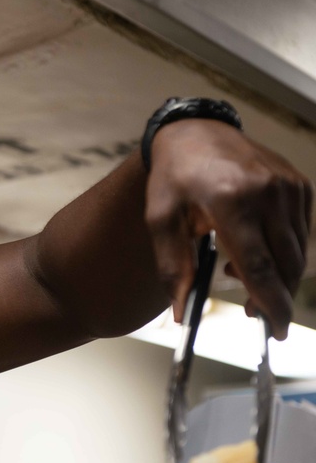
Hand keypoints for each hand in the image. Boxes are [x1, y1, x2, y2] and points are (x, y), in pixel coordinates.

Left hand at [145, 118, 312, 339]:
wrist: (195, 132)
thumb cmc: (173, 178)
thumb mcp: (160, 220)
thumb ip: (172, 267)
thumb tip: (183, 313)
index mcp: (229, 201)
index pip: (258, 265)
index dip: (270, 303)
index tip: (274, 330)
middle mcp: (266, 192)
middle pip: (285, 264)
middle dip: (276, 297)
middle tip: (256, 314)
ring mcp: (288, 186)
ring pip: (298, 252)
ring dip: (279, 276)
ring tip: (244, 278)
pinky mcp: (299, 184)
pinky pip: (301, 233)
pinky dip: (285, 252)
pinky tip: (255, 251)